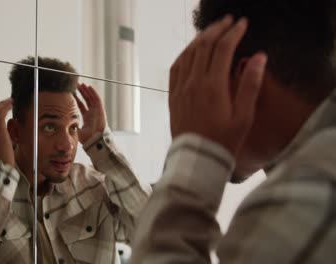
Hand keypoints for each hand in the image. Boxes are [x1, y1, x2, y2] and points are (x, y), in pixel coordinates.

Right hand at [0, 98, 14, 165]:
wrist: (1, 169)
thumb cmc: (3, 162)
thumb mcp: (2, 150)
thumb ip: (3, 142)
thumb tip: (9, 138)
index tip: (5, 108)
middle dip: (0, 105)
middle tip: (8, 101)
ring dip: (3, 104)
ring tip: (10, 101)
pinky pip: (0, 115)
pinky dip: (5, 107)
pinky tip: (11, 104)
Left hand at [76, 83, 106, 143]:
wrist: (95, 141)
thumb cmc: (87, 138)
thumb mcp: (76, 130)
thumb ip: (71, 125)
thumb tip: (62, 122)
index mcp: (87, 118)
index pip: (81, 106)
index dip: (77, 99)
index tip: (71, 93)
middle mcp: (92, 113)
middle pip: (86, 100)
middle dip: (81, 93)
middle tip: (76, 86)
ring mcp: (97, 111)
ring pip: (91, 98)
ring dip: (87, 91)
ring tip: (81, 84)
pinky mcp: (101, 110)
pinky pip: (97, 99)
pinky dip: (93, 93)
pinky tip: (89, 87)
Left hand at [169, 16, 266, 155]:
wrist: (197, 159)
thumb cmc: (224, 141)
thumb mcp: (244, 116)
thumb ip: (250, 84)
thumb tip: (259, 56)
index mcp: (213, 86)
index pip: (223, 49)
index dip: (234, 33)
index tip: (243, 24)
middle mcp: (194, 82)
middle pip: (204, 46)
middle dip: (217, 29)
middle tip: (229, 21)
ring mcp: (181, 88)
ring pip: (188, 54)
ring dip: (201, 38)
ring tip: (212, 30)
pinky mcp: (173, 96)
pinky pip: (176, 67)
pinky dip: (185, 53)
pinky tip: (191, 50)